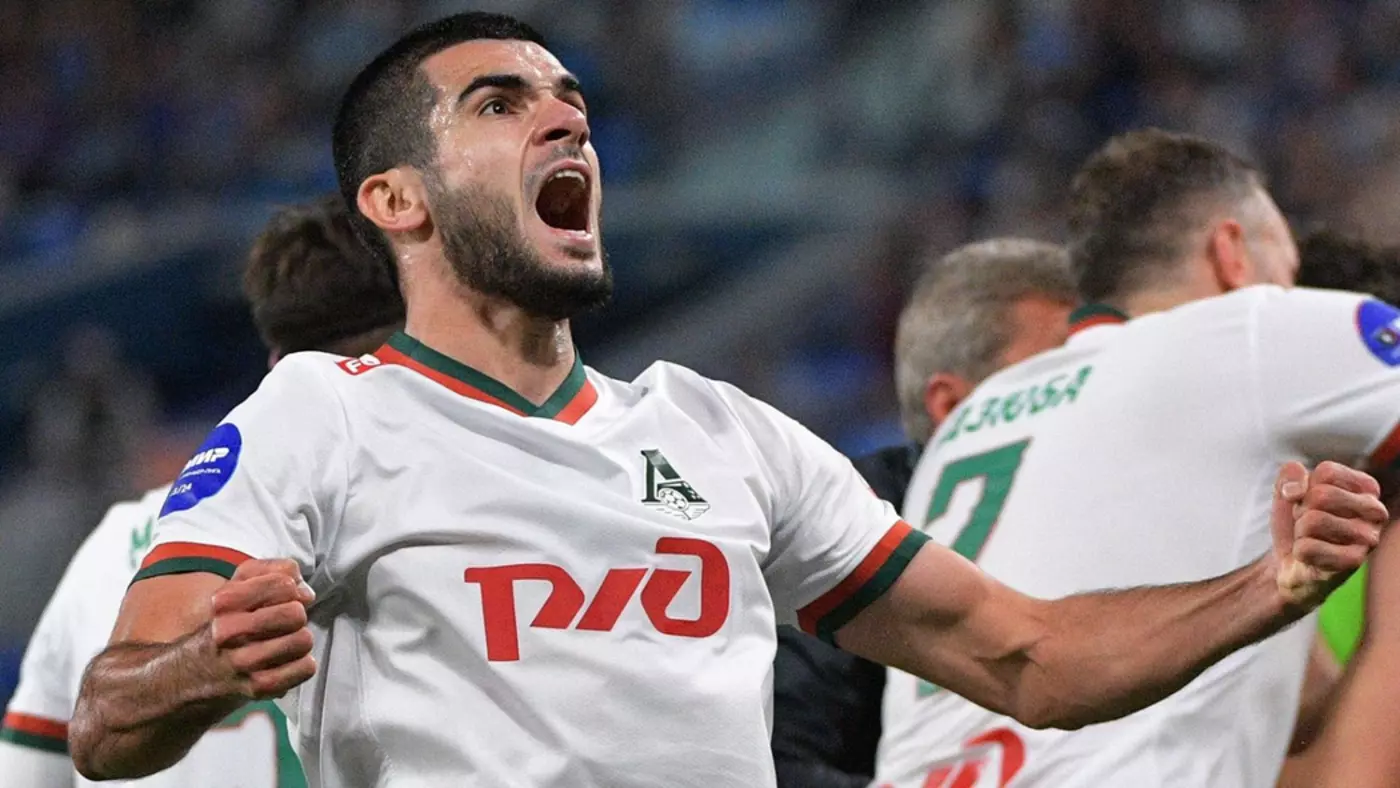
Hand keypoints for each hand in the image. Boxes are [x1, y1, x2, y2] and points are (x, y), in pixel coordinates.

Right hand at [206, 559, 316, 699]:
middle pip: (295, 613)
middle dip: (296, 615)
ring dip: (301, 640)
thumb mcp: (241, 583)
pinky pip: (305, 668)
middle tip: (284, 622)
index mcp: (224, 602)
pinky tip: (286, 661)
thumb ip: (276, 571)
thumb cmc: (230, 621)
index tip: (279, 598)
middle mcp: (228, 632)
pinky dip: (303, 664)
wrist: (197, 671)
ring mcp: (242, 662)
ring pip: (303, 640)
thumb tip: (305, 593)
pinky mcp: (258, 687)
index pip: (284, 584)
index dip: (290, 589)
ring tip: (284, 642)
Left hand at [1271, 461, 1386, 607]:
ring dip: (1300, 532)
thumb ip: (1290, 474)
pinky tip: (1313, 558)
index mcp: (1367, 488)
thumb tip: (1296, 491)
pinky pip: (1307, 548)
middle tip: (1308, 525)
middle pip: (1321, 495)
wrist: (1292, 563)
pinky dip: (1300, 552)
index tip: (1310, 503)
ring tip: (1312, 540)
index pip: (1327, 472)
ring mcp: (1369, 538)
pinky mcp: (1355, 562)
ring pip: (1313, 521)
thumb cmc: (1297, 522)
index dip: (1305, 488)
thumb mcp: (1288, 490)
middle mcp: (1377, 511)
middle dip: (1301, 511)